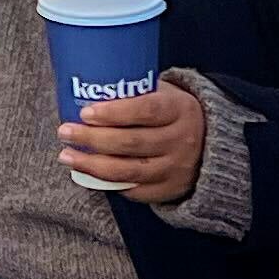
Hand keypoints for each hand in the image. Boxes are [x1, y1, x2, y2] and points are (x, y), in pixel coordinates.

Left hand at [58, 78, 207, 203]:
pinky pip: (134, 190)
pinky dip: (108, 183)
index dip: (114, 113)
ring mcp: (176, 169)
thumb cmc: (173, 112)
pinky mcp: (170, 190)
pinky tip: (89, 173)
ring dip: (92, 164)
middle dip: (93, 138)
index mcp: (180, 110)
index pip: (146, 111)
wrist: (213, 144)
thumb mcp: (165, 94)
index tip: (86, 112)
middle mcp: (181, 140)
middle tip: (65, 131)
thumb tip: (88, 88)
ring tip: (67, 156)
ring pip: (128, 170)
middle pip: (132, 142)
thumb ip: (137, 92)